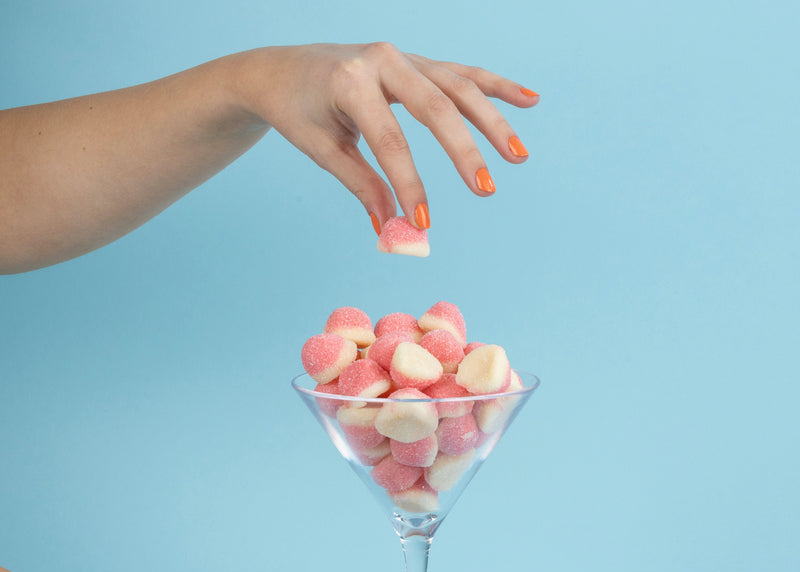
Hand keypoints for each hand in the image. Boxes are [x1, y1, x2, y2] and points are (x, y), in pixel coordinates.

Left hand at [234, 42, 538, 230]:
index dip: (408, 183)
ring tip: (518, 156)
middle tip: (485, 189)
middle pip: (436, 107)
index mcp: (351, 81)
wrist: (283, 70)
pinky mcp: (415, 62)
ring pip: (458, 87)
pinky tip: (529, 99)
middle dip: (464, 151)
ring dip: (492, 121)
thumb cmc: (300, 111)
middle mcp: (383, 59)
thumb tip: (393, 227)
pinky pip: (461, 73)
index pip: (390, 140)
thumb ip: (362, 185)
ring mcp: (403, 57)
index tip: (423, 222)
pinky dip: (494, 87)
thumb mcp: (323, 149)